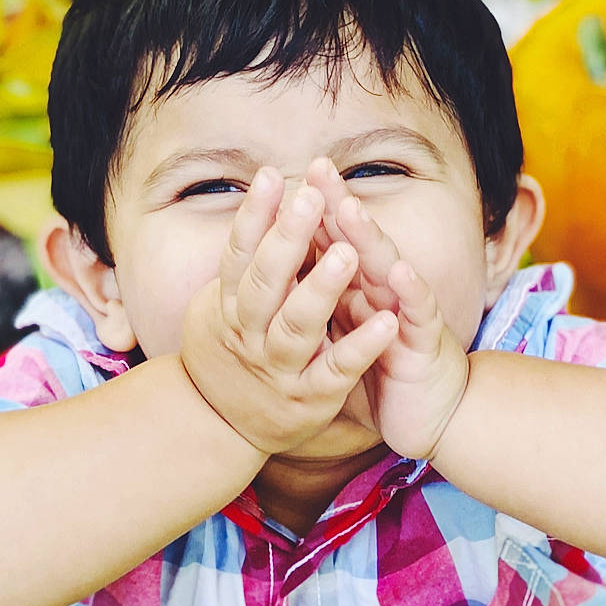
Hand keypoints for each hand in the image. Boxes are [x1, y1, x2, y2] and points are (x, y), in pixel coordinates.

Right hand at [179, 168, 396, 453]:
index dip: (254, 215)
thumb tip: (259, 207)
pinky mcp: (309, 399)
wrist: (216, 429)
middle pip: (264, 282)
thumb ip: (242, 266)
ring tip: (349, 252)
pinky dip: (361, 347)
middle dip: (287, 239)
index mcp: (227, 308)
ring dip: (322, 288)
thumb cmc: (230, 354)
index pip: (238, 254)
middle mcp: (247, 336)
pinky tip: (389, 322)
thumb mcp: (220, 308)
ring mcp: (278, 368)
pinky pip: (337, 370)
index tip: (272, 175)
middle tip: (311, 197)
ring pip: (297, 325)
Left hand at [304, 157, 469, 461]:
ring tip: (348, 207)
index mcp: (355, 295)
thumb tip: (280, 282)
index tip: (279, 180)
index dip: (308, 214)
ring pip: (387, 269)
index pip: (329, 246)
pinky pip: (418, 313)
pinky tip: (398, 270)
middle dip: (336, 206)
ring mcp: (405, 314)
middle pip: (356, 244)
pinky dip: (410, 291)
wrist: (427, 420)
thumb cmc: (382, 381)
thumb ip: (320, 308)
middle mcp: (381, 295)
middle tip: (316, 168)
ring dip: (369, 238)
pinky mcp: (427, 343)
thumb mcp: (340, 341)